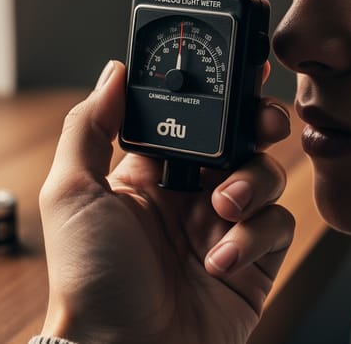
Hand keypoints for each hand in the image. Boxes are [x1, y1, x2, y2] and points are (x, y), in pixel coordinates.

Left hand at [39, 60, 293, 343]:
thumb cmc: (89, 281)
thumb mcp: (72, 194)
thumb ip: (91, 126)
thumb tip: (114, 71)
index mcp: (149, 173)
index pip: (190, 119)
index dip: (213, 95)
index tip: (232, 70)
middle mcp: (190, 194)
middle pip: (239, 137)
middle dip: (255, 121)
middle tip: (261, 120)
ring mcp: (224, 227)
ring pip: (265, 173)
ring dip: (250, 182)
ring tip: (221, 206)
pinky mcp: (254, 260)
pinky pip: (278, 224)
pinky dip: (254, 236)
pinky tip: (218, 261)